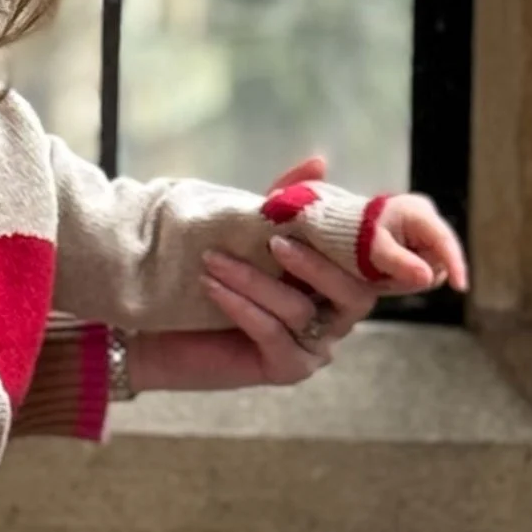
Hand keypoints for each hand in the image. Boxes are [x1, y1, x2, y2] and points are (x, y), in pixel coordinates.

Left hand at [121, 153, 369, 393]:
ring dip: (255, 280)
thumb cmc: (214, 275)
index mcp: (336, 283)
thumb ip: (286, 202)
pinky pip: (272, 335)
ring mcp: (315, 348)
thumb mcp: (251, 233)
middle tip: (274, 241)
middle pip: (353, 294)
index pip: (368, 266)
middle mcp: (335, 317)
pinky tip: (212, 288)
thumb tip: (320, 162)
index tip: (325, 216)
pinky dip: (242, 307)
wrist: (164, 330)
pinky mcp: (287, 369)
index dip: (365, 245)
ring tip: (214, 259)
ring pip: (300, 311)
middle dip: (314, 264)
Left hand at [362, 192, 468, 293]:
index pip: (443, 240)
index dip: (454, 264)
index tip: (460, 288)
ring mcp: (427, 230)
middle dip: (419, 274)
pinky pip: (426, 266)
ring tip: (384, 272)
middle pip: (441, 256)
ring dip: (412, 276)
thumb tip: (429, 278)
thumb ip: (400, 263)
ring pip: (435, 265)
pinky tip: (391, 270)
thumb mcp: (373, 251)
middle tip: (387, 277)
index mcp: (417, 212)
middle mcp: (428, 217)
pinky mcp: (423, 242)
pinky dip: (410, 274)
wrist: (341, 230)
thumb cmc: (354, 236)